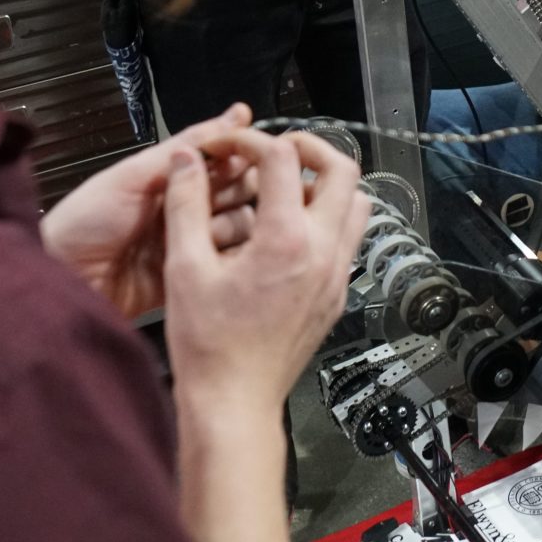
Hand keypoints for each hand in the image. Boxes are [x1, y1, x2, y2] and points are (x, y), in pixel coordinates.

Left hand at [40, 104, 269, 316]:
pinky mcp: (191, 274)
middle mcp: (186, 206)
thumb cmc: (86, 220)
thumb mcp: (134, 175)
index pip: (223, 159)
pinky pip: (226, 263)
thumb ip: (186, 147)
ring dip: (232, 223)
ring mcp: (190, 241)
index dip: (239, 154)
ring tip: (210, 229)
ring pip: (239, 225)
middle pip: (238, 190)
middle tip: (228, 193)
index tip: (251, 153)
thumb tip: (236, 114)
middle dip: (241, 187)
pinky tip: (223, 253)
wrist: (63, 278)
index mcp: (172, 178)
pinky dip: (231, 257)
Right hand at [162, 129, 369, 417]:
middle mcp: (323, 251)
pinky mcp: (337, 294)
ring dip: (327, 185)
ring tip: (284, 189)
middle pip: (344, 169)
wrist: (235, 401)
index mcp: (286, 239)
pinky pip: (348, 239)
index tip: (227, 145)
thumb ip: (185, 205)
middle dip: (309, 148)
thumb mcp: (184, 268)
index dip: (252, 140)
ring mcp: (337, 274)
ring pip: (357, 204)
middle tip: (273, 151)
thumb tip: (185, 160)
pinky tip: (287, 231)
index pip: (284, 158)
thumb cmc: (207, 343)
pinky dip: (328, 219)